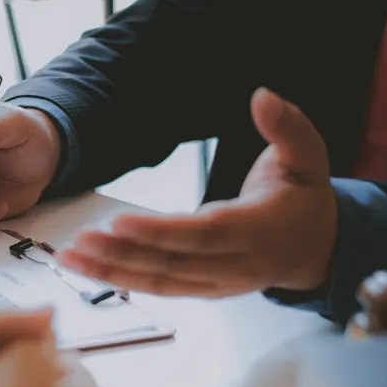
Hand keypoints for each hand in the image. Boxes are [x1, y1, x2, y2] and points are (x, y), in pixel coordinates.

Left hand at [59, 88, 337, 296]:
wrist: (316, 249)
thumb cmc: (305, 198)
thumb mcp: (308, 155)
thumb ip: (286, 125)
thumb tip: (262, 96)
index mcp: (260, 231)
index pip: (204, 234)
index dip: (161, 232)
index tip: (120, 223)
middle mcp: (236, 265)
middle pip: (172, 263)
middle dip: (122, 255)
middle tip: (79, 240)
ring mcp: (217, 284)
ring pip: (159, 282)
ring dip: (111, 271)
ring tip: (70, 256)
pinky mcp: (202, 290)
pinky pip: (158, 288)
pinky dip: (122, 280)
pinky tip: (89, 268)